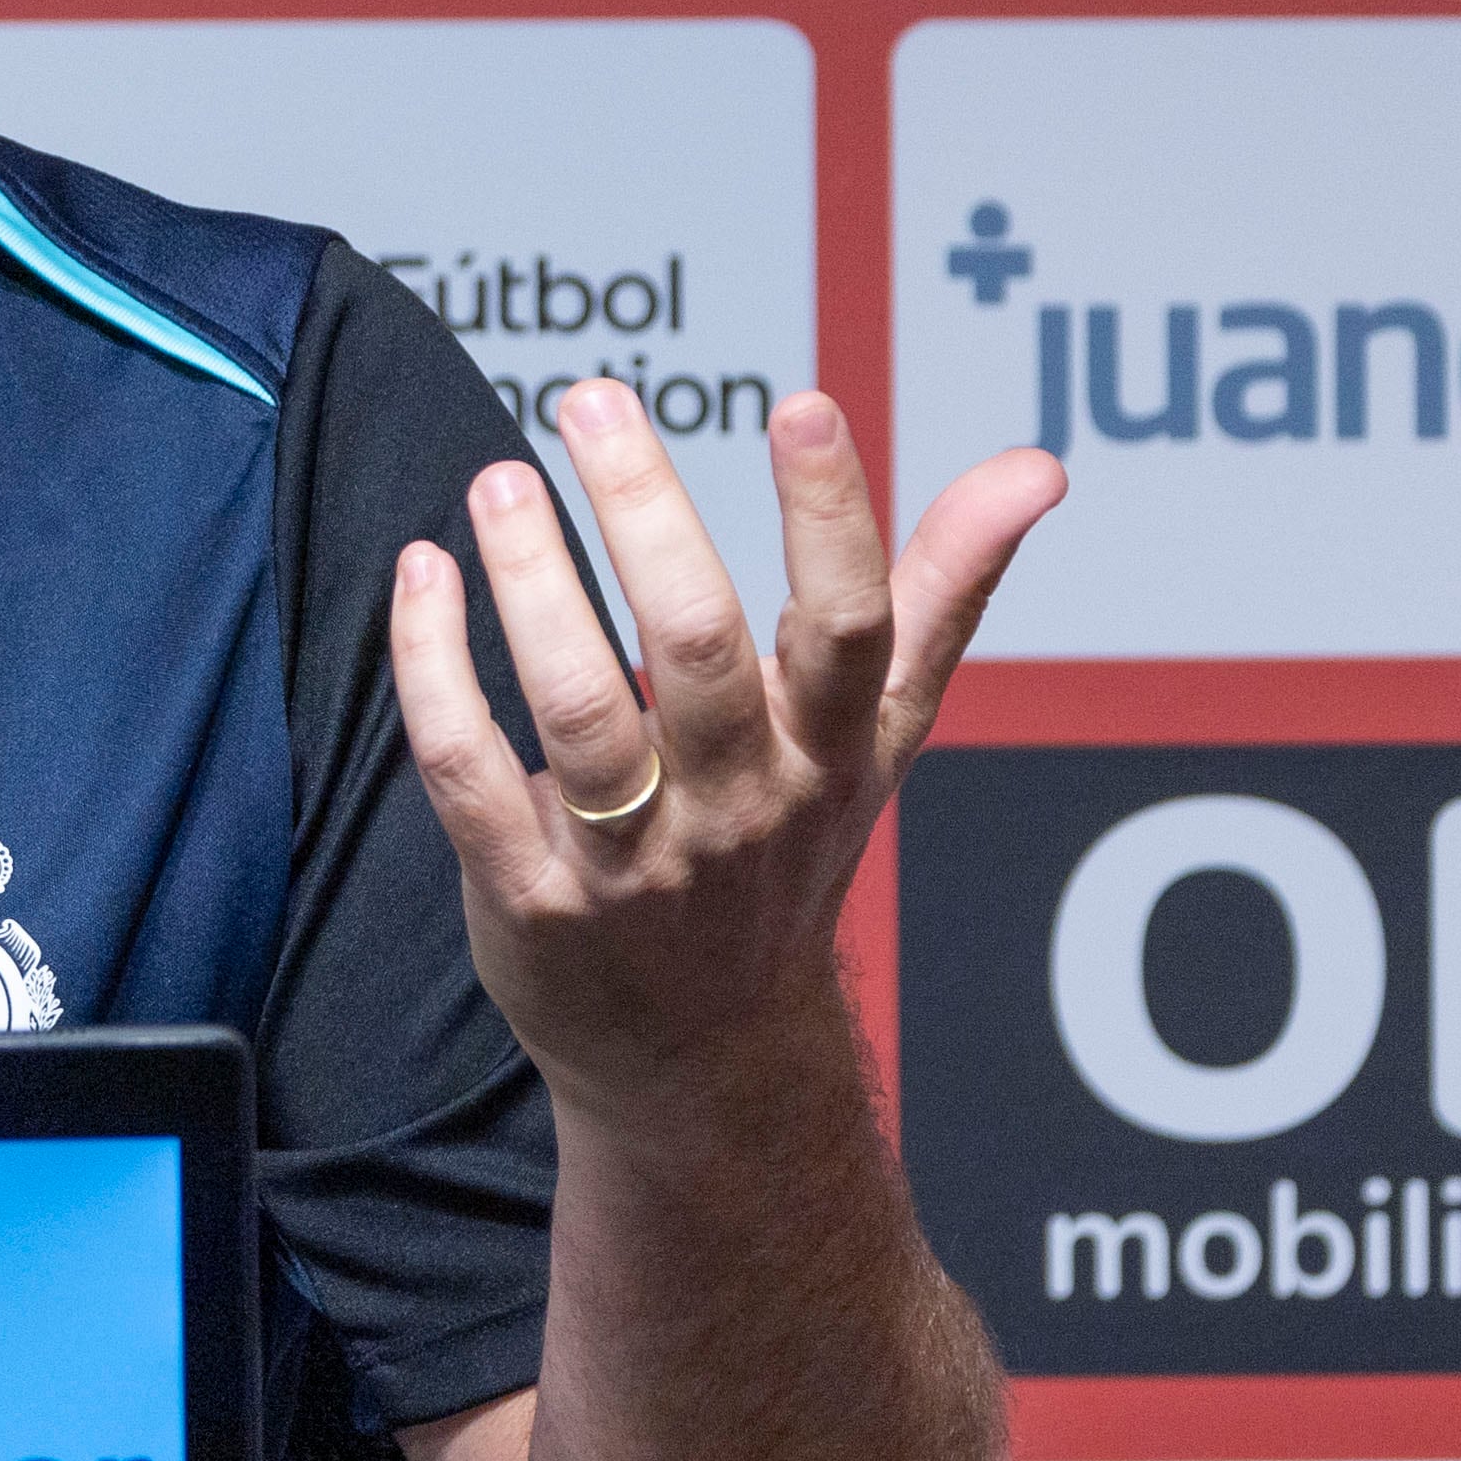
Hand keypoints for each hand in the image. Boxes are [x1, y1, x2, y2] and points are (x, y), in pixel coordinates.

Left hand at [385, 384, 1062, 1113]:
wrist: (707, 1061)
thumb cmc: (790, 858)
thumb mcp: (879, 739)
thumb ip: (944, 592)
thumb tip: (1036, 466)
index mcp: (829, 753)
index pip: (850, 627)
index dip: (832, 519)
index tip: (804, 404)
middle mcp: (740, 807)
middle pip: (697, 649)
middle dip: (644, 514)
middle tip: (593, 398)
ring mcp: (631, 861)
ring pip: (576, 707)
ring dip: (530, 581)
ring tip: (499, 480)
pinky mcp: (529, 898)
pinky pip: (468, 769)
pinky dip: (435, 668)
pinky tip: (423, 575)